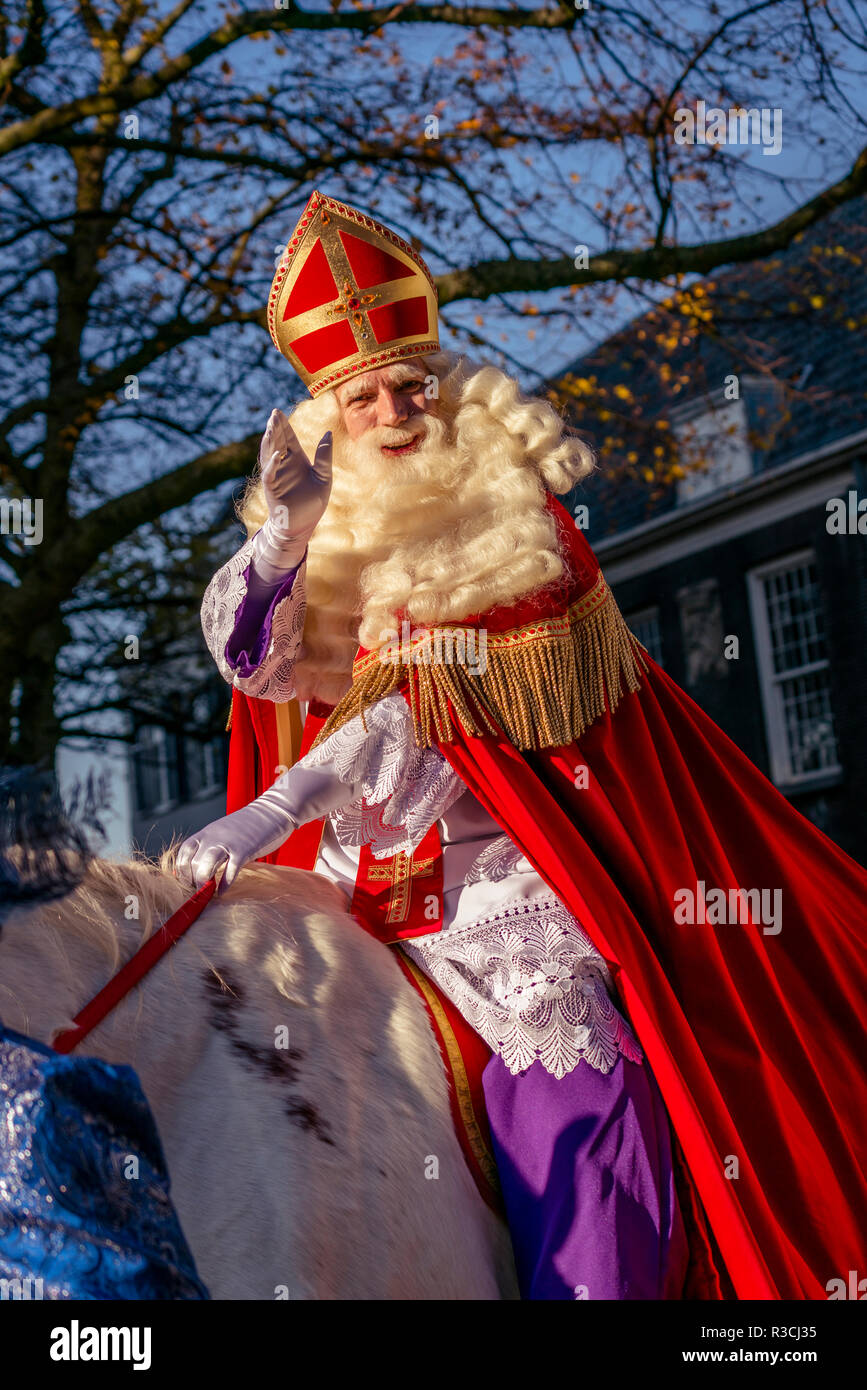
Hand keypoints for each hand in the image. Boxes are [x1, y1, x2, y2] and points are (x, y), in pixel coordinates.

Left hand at [174, 758, 362, 893]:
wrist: (273, 810)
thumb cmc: (249, 826)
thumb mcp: (224, 831)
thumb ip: (213, 846)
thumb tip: (202, 867)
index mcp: (207, 832)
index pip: (184, 852)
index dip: (182, 869)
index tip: (187, 881)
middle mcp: (214, 837)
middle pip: (193, 863)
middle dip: (193, 880)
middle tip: (199, 891)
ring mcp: (229, 843)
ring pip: (205, 866)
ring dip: (204, 883)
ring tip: (209, 892)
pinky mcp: (245, 850)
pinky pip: (230, 871)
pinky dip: (224, 884)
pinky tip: (222, 892)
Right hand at [254, 409, 331, 576]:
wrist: (302, 526)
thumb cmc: (312, 503)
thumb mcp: (324, 478)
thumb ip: (325, 457)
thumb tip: (328, 433)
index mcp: (296, 460)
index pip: (288, 438)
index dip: (284, 426)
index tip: (278, 412)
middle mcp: (284, 465)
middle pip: (277, 442)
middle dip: (275, 428)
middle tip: (274, 414)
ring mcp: (276, 475)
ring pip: (270, 454)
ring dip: (270, 441)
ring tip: (272, 427)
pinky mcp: (272, 488)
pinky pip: (270, 474)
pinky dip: (273, 464)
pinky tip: (277, 454)